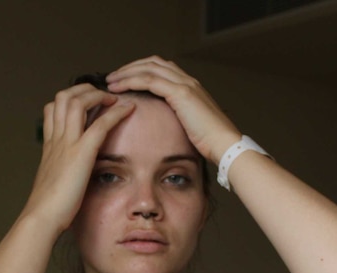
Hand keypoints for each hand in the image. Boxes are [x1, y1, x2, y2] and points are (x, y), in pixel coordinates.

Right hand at [23, 84, 134, 233]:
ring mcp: (67, 143)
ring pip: (79, 102)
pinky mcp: (81, 153)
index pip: (54, 108)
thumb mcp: (54, 182)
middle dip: (84, 90)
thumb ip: (62, 171)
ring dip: (99, 95)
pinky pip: (100, 124)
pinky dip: (116, 112)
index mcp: (49, 145)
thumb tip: (71, 175)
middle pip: (65, 97)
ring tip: (114, 98)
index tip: (86, 102)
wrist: (42, 216)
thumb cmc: (49, 207)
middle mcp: (56, 139)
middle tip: (102, 95)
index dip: (70, 99)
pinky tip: (128, 108)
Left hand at [105, 56, 240, 164]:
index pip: (161, 68)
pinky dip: (131, 81)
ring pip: (148, 68)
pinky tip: (118, 88)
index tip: (124, 79)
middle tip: (113, 77)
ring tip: (110, 81)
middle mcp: (188, 80)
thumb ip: (179, 119)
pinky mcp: (181, 93)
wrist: (225, 145)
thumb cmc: (211, 143)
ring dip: (126, 73)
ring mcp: (185, 84)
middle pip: (153, 62)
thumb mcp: (191, 126)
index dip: (141, 70)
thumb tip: (164, 126)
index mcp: (191, 86)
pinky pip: (149, 81)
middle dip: (131, 67)